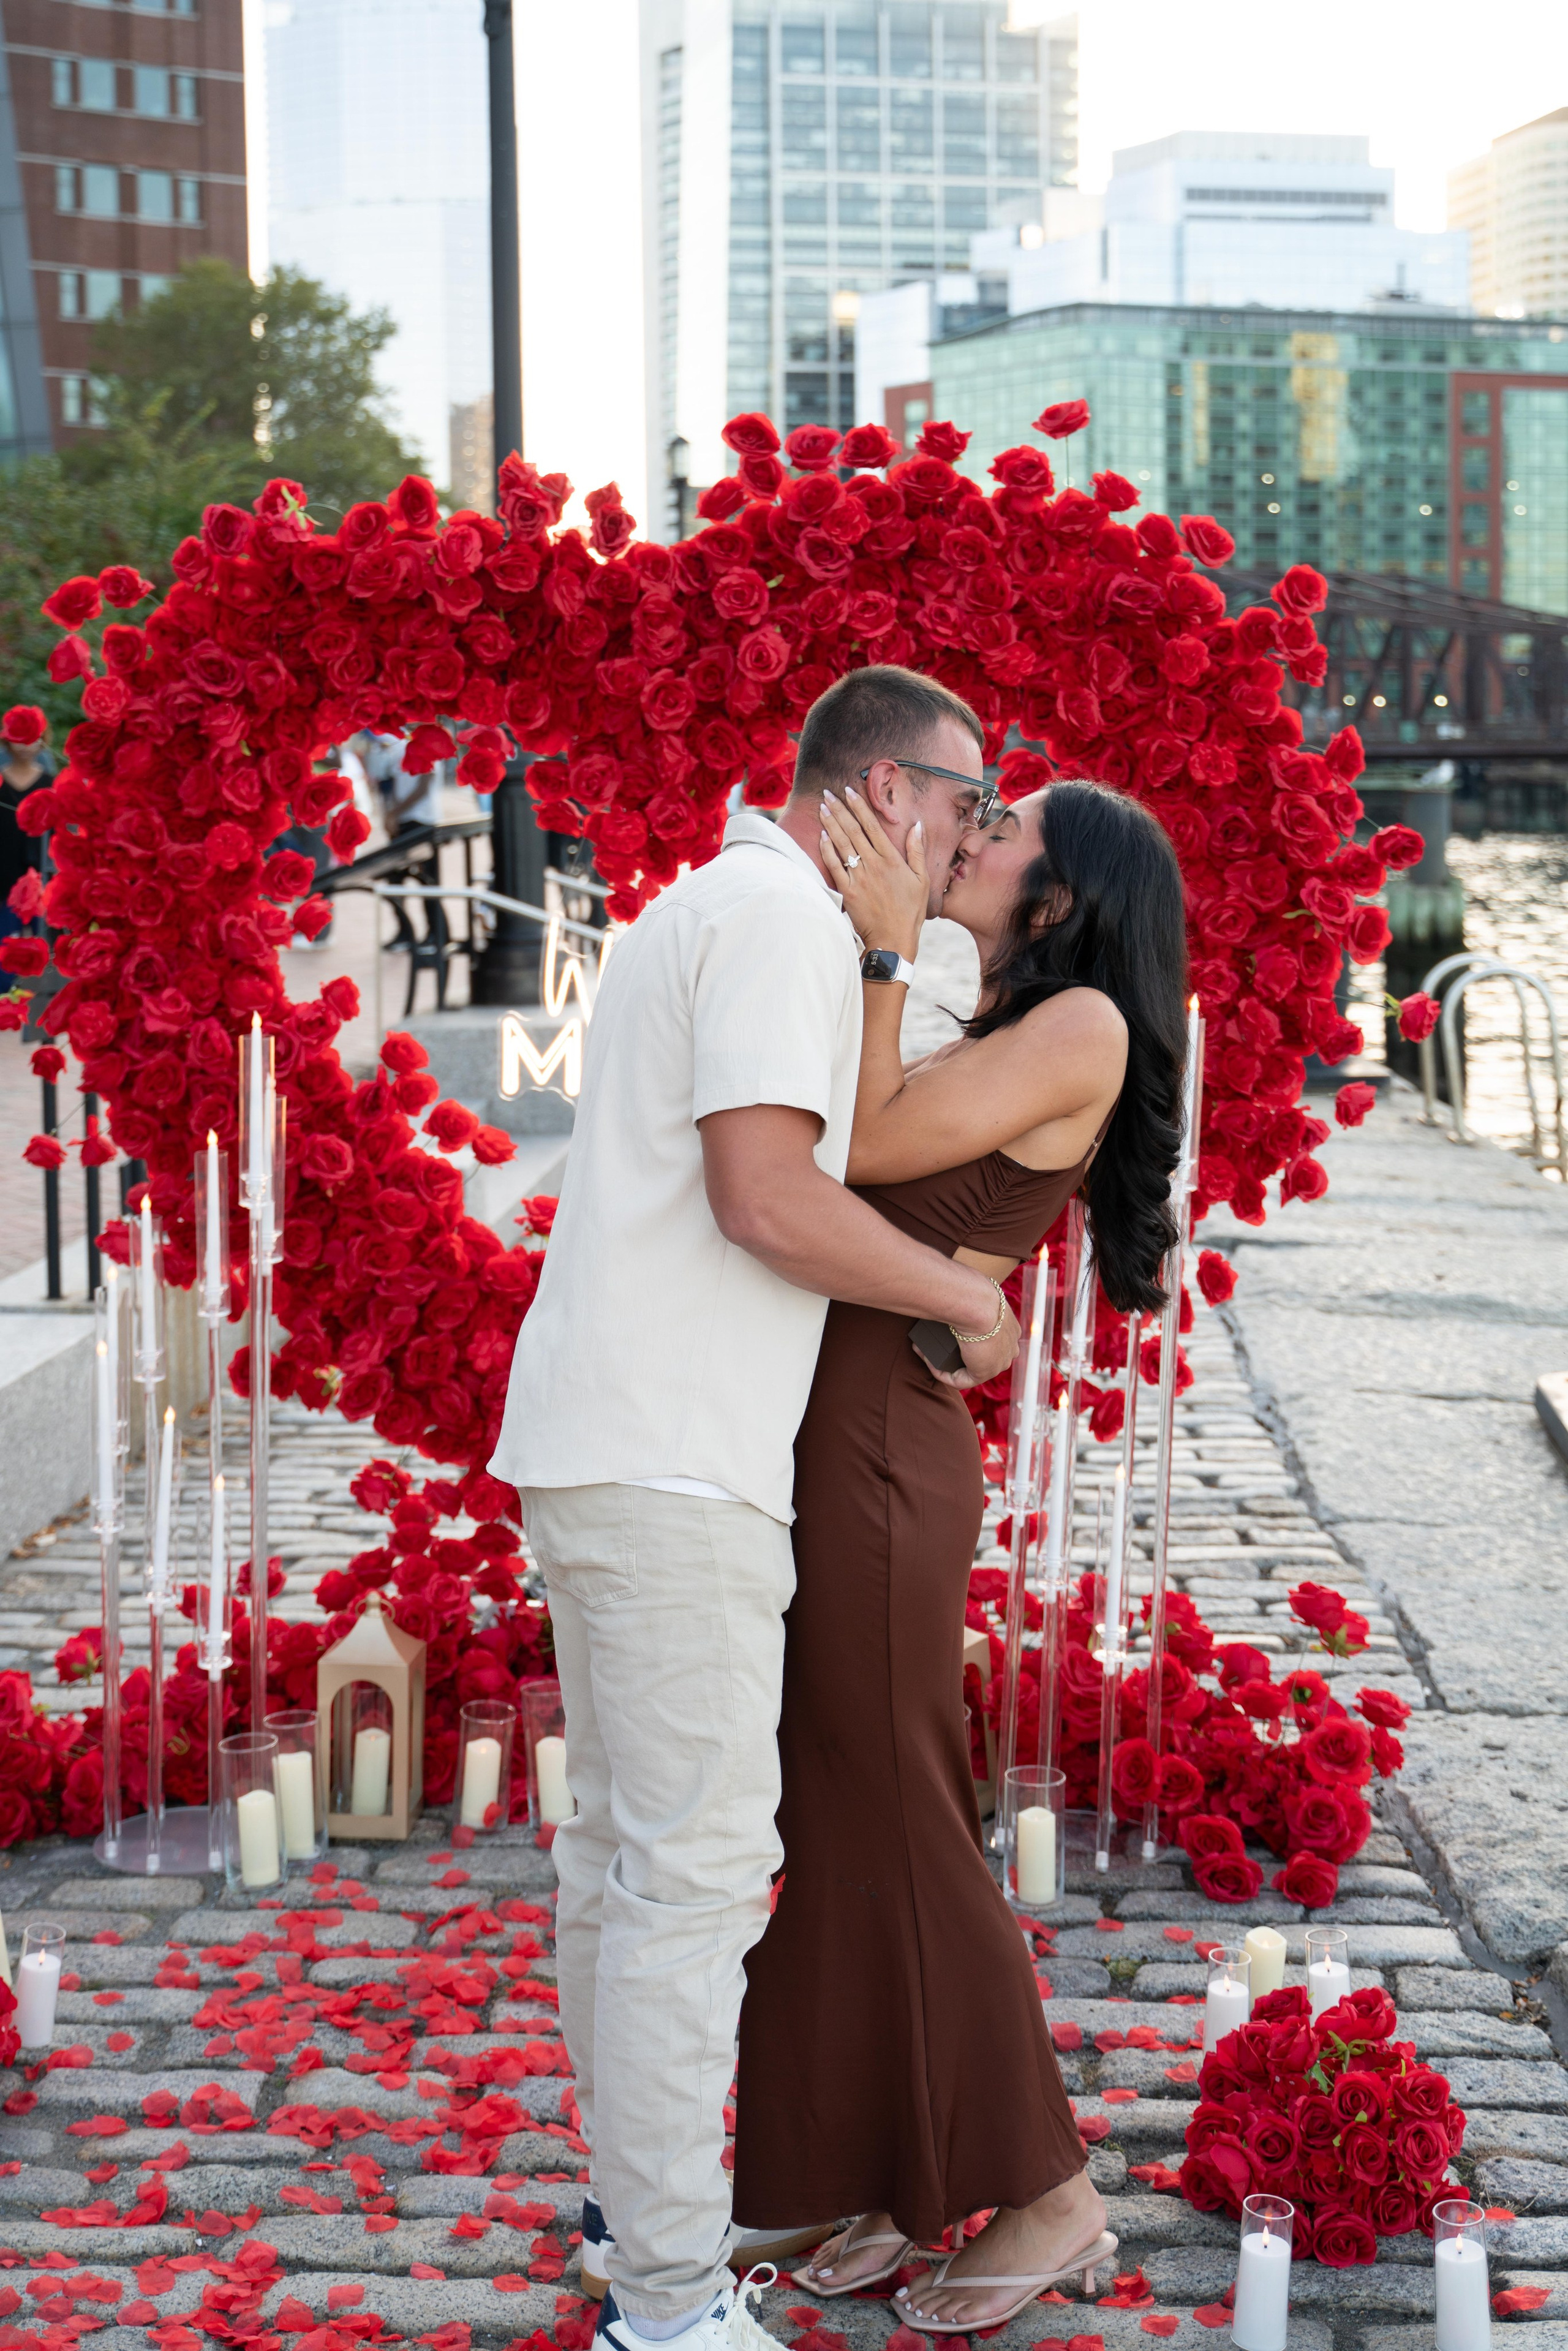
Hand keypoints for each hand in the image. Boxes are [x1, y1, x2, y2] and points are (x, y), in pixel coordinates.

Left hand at [820, 787, 926, 959]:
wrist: (893, 939)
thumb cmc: (909, 911)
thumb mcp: (921, 879)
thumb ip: (916, 850)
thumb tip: (916, 825)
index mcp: (891, 859)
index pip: (872, 826)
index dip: (859, 806)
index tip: (849, 791)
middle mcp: (874, 864)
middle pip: (853, 830)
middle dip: (840, 809)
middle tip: (828, 792)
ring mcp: (859, 878)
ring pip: (842, 844)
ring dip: (831, 824)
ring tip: (822, 807)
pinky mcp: (847, 891)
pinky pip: (834, 866)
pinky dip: (827, 850)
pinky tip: (822, 835)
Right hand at [923, 1286, 1018, 1389]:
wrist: (975, 1303)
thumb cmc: (972, 1290)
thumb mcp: (972, 1289)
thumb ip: (966, 1295)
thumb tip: (949, 1290)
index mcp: (1010, 1326)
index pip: (992, 1338)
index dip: (967, 1338)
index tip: (947, 1330)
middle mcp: (1009, 1346)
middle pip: (981, 1355)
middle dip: (957, 1352)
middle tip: (935, 1343)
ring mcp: (999, 1361)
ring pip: (970, 1367)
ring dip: (946, 1361)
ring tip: (924, 1348)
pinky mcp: (984, 1372)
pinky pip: (961, 1380)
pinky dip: (941, 1372)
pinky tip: (928, 1361)